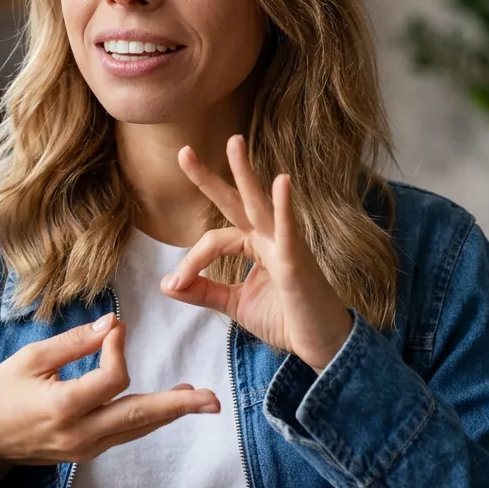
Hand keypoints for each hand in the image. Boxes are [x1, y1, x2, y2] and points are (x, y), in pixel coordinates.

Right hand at [0, 314, 220, 487]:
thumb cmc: (1, 393)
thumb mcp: (30, 359)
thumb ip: (74, 342)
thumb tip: (112, 323)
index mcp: (63, 406)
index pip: (112, 378)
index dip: (117, 348)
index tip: (115, 328)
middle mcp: (80, 433)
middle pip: (139, 416)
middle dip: (178, 406)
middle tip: (211, 399)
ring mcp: (85, 448)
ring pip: (137, 428)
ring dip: (170, 412)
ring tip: (202, 400)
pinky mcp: (87, 452)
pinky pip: (124, 434)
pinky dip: (147, 419)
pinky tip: (166, 407)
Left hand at [161, 134, 354, 371]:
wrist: (321, 344)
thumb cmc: (285, 318)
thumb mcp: (234, 305)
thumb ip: (203, 291)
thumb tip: (166, 284)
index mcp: (254, 244)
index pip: (213, 240)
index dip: (191, 261)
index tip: (175, 283)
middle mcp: (268, 237)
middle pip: (235, 201)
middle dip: (209, 177)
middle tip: (183, 152)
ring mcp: (285, 245)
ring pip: (260, 205)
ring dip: (246, 174)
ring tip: (234, 142)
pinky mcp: (298, 261)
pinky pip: (289, 230)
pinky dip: (284, 207)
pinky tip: (282, 182)